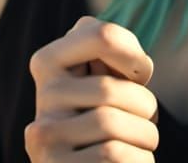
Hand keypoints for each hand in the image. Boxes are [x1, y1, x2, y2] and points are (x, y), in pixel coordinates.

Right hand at [24, 15, 159, 159]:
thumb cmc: (111, 119)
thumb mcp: (107, 78)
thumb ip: (111, 58)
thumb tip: (136, 64)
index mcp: (49, 61)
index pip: (104, 36)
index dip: (135, 57)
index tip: (139, 76)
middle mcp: (41, 98)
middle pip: (110, 88)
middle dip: (145, 104)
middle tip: (146, 118)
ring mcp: (43, 138)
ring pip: (111, 124)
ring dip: (145, 134)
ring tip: (140, 141)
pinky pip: (113, 155)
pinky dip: (138, 159)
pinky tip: (131, 161)